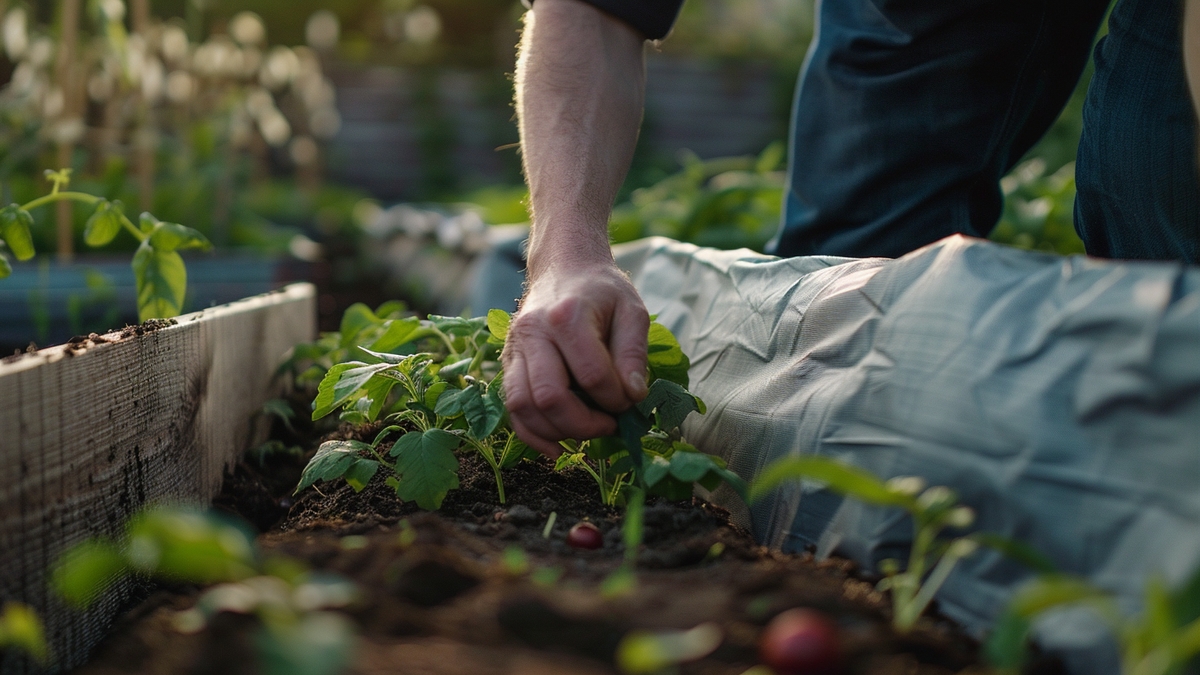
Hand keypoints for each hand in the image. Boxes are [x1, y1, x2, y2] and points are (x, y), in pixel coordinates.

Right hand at [502, 260, 649, 456]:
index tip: (631, 399)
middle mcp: (533, 333)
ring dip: (558, 431)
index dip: (616, 399)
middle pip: (550, 396)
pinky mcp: (507, 363)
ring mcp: (514, 349)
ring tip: (587, 432)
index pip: (592, 375)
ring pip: (524, 406)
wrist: (563, 268)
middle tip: (610, 424)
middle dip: (585, 423)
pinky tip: (557, 448)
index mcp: (567, 316)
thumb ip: (634, 352)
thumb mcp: (632, 310)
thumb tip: (634, 395)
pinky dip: (532, 436)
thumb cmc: (602, 291)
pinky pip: (511, 409)